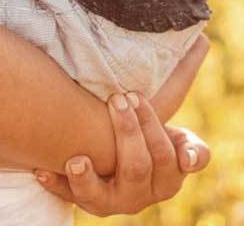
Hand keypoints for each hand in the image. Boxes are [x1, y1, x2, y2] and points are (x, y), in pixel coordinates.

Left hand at [33, 35, 213, 214]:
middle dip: (127, 132)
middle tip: (118, 98)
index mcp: (169, 176)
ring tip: (77, 157)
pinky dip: (56, 185)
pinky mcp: (85, 201)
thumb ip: (184, 88)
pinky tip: (40, 170)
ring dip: (88, 175)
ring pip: (102, 195)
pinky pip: (68, 198)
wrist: (117, 162)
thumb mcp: (171, 125)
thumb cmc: (148, 137)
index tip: (136, 97)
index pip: (169, 157)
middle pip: (137, 167)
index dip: (155, 130)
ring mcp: (112, 202)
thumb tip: (203, 42)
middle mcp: (142, 195)